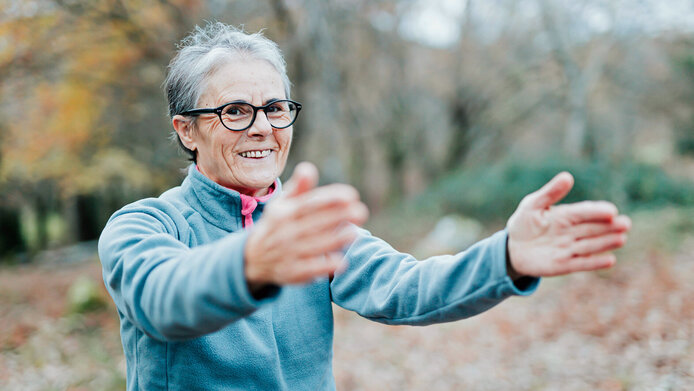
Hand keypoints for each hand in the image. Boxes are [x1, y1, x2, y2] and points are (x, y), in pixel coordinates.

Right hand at [244, 162, 368, 286]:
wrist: (254, 258)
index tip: (352, 195)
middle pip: (315, 223)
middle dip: (339, 217)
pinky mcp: (292, 273)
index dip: (331, 198)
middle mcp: (284, 232)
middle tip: (361, 212)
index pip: (310, 203)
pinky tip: (341, 261)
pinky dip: (325, 266)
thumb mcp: (282, 204)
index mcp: (284, 213)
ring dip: (336, 240)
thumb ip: (298, 188)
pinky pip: (311, 269)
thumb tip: (309, 168)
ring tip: (355, 233)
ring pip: (315, 246)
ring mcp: (287, 253)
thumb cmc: (277, 224)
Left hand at [506, 172, 630, 277]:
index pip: (584, 212)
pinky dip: (595, 262)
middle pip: (593, 229)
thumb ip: (550, 193)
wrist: (512, 248)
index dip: (597, 212)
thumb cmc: (524, 223)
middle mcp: (571, 232)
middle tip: (625, 224)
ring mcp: (569, 249)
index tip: (611, 211)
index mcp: (565, 215)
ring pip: (590, 245)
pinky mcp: (564, 265)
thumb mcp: (532, 205)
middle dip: (609, 227)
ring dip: (606, 243)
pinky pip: (581, 263)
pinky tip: (611, 260)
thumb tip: (567, 176)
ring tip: (621, 239)